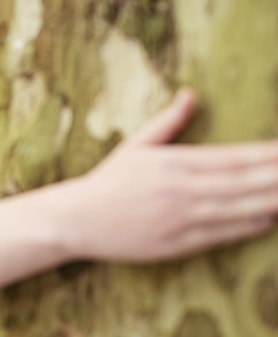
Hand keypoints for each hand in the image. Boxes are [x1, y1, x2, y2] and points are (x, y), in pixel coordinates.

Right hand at [56, 88, 277, 261]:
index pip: (234, 156)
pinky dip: (246, 227)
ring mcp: (180, 217)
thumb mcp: (135, 146)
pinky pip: (219, 235)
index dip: (268, 154)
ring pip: (238, 208)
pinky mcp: (175, 243)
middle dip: (277, 175)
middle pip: (244, 181)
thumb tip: (190, 94)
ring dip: (270, 200)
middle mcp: (181, 189)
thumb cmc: (107, 181)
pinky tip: (267, 220)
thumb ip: (168, 122)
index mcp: (173, 162)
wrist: (78, 219)